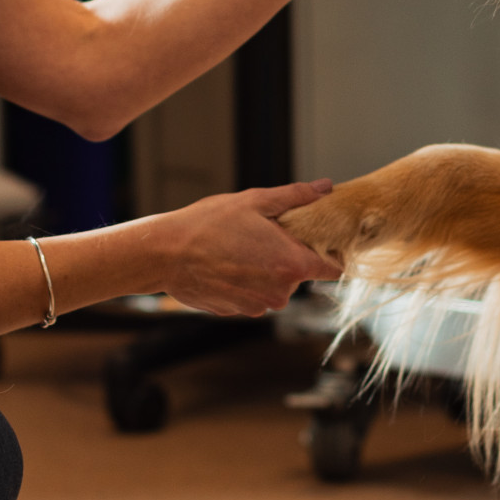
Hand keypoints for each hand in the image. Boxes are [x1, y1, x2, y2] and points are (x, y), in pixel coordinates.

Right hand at [152, 179, 342, 314]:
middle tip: (264, 234)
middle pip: (300, 275)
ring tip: (239, 247)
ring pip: (275, 286)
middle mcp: (280, 292)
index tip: (321, 240)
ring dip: (265, 270)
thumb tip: (325, 187)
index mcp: (291, 264)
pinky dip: (245, 281)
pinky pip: (253, 295)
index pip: (334, 269)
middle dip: (288, 255)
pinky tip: (225, 263)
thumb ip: (295, 197)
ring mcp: (258, 306)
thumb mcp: (255, 201)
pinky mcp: (238, 312)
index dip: (332, 253)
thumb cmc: (209, 224)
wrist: (165, 254)